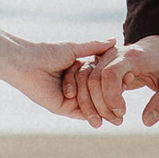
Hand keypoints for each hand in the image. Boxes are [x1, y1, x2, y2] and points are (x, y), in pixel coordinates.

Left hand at [1, 35, 115, 118]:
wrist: (27, 63)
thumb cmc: (48, 52)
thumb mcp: (75, 49)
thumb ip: (95, 47)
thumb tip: (115, 40)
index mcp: (77, 71)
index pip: (100, 79)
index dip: (116, 80)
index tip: (131, 78)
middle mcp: (74, 86)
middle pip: (97, 94)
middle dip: (112, 101)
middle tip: (126, 106)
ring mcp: (69, 98)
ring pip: (91, 105)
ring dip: (105, 111)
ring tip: (120, 116)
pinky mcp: (62, 107)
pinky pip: (80, 113)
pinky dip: (93, 116)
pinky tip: (106, 118)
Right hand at [74, 35, 158, 125]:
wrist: (155, 50)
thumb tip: (146, 122)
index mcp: (130, 57)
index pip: (110, 74)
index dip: (112, 97)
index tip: (123, 113)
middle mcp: (111, 54)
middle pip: (93, 79)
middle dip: (100, 106)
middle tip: (116, 121)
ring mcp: (101, 58)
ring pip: (83, 80)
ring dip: (88, 104)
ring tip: (103, 122)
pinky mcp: (96, 64)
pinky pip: (80, 79)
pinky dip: (83, 98)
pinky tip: (95, 113)